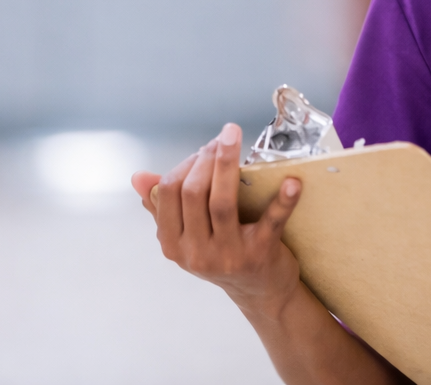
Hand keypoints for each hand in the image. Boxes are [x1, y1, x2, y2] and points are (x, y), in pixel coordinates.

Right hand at [132, 123, 304, 320]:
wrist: (262, 293)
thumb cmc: (223, 254)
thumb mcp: (189, 236)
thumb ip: (163, 207)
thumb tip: (138, 177)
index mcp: (173, 245)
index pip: (168, 193)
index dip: (185, 164)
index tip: (204, 149)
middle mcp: (196, 253)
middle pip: (193, 193)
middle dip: (206, 158)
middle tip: (223, 138)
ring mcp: (228, 255)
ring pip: (222, 202)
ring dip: (227, 163)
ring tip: (233, 137)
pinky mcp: (260, 254)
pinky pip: (271, 222)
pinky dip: (283, 201)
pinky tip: (292, 182)